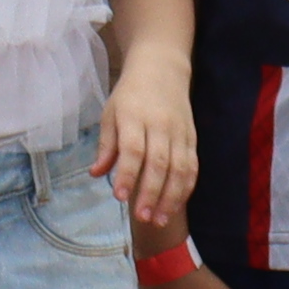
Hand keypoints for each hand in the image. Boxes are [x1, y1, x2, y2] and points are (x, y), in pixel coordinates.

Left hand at [95, 60, 196, 223]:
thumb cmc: (130, 95)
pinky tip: (175, 206)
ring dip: (170, 197)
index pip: (132, 149)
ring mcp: (180, 132)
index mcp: (134, 116)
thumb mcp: (110, 113)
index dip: (127, 174)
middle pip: (159, 163)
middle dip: (151, 193)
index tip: (119, 197)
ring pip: (179, 168)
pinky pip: (192, 166)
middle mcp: (160, 125)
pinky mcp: (192, 138)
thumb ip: (106, 145)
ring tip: (159, 220)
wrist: (162, 68)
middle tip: (142, 217)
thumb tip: (96, 173)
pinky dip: (185, 188)